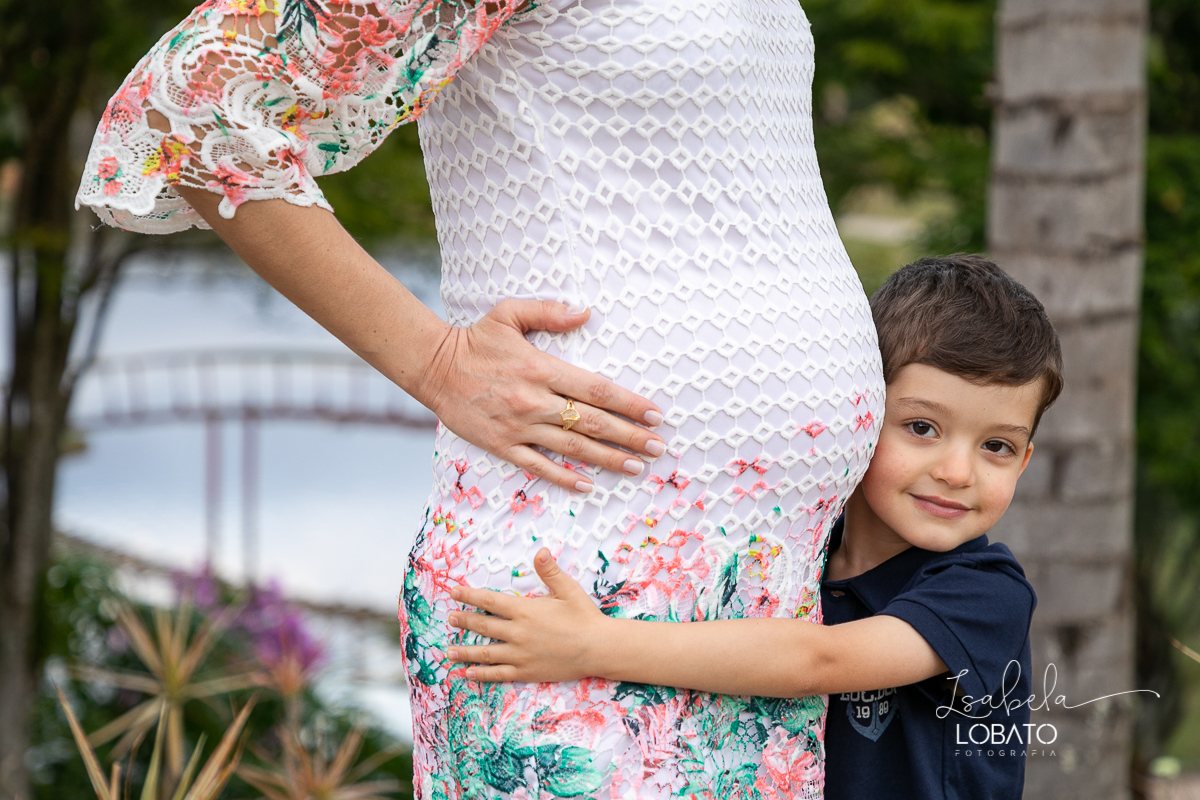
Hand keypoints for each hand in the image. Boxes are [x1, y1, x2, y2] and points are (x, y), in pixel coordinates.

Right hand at [419, 300, 664, 491]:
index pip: (597, 389)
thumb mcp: (509, 313)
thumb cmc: (475, 339)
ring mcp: (518, 426)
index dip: (630, 404)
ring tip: (636, 467)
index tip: (655, 415)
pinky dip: (564, 477)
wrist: (433, 367)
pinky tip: (588, 485)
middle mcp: (534, 400)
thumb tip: (586, 312)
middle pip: (593, 422)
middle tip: (658, 447)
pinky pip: (538, 466)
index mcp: (541, 368)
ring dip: (608, 459)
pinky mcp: (502, 444)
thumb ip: (550, 312)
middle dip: (630, 436)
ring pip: (572, 448)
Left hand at [447, 548, 608, 682]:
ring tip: (449, 650)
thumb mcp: (568, 590)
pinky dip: (481, 674)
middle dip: (464, 620)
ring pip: (485, 652)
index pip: (489, 601)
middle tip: (450, 618)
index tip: (454, 592)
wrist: (598, 648)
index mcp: (525, 610)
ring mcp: (520, 654)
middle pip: (483, 625)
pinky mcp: (526, 671)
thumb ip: (550, 571)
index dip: (469, 596)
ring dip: (465, 650)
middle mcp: (518, 632)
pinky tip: (468, 673)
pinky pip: (498, 673)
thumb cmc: (584, 617)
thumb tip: (540, 551)